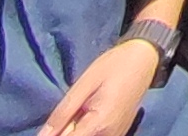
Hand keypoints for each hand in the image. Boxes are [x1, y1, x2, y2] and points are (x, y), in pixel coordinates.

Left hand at [42, 38, 168, 135]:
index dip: (54, 135)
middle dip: (66, 131)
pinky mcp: (119, 132)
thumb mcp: (85, 84)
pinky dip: (87, 129)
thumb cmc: (114, 65)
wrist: (145, 58)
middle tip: (72, 109)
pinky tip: (88, 113)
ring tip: (81, 108)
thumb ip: (63, 112)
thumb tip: (43, 135)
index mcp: (99, 124)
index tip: (52, 125)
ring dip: (76, 129)